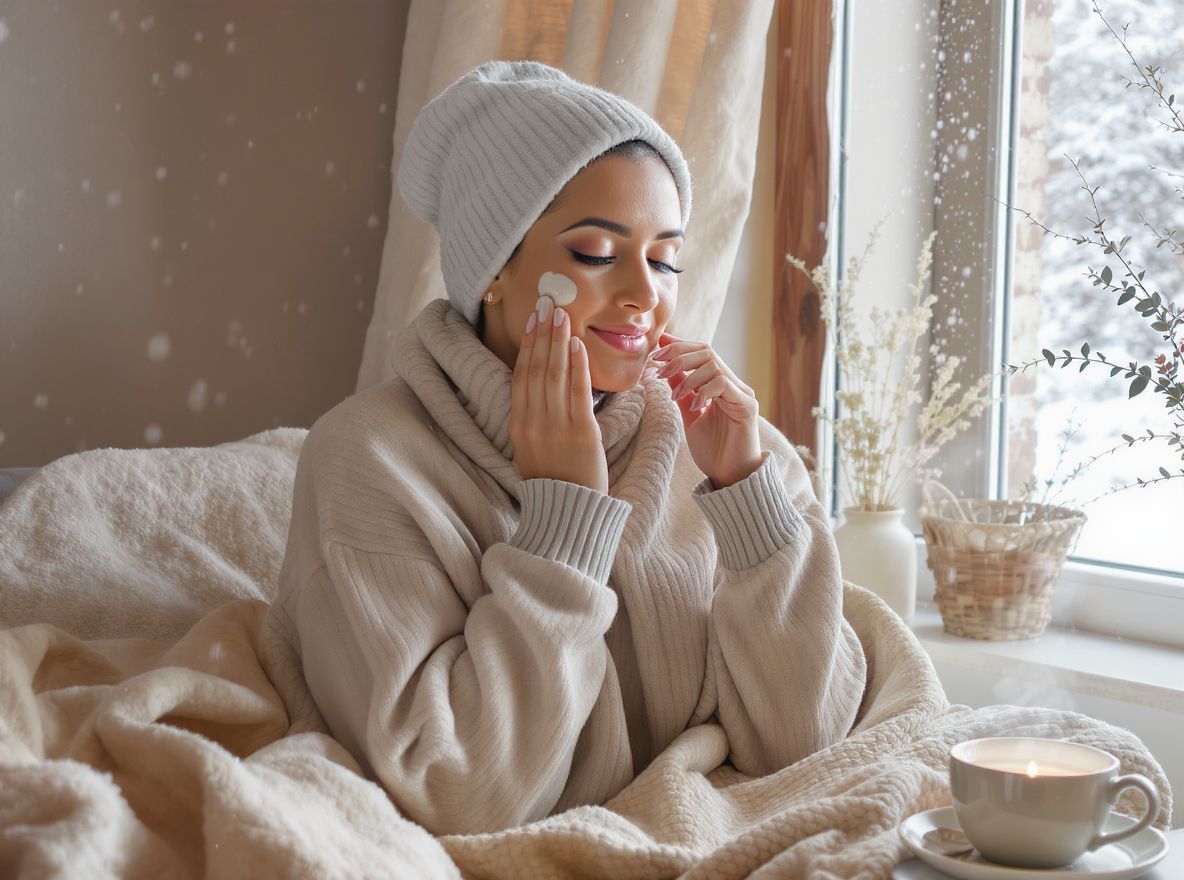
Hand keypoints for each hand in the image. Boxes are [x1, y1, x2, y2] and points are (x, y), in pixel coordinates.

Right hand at [509, 297, 608, 494]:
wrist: (569, 513)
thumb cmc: (553, 481)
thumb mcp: (530, 449)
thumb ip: (531, 419)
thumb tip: (536, 387)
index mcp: (518, 426)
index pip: (520, 376)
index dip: (526, 346)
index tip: (532, 321)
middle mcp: (533, 423)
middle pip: (536, 369)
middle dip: (542, 334)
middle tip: (548, 305)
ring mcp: (556, 427)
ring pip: (554, 375)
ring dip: (558, 342)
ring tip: (561, 315)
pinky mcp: (581, 433)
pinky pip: (578, 392)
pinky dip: (577, 366)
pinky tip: (577, 344)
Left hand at [649, 331, 763, 488]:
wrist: (731, 478)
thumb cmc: (714, 451)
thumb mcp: (690, 417)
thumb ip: (683, 393)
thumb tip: (667, 371)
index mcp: (720, 385)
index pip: (702, 353)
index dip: (680, 344)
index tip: (657, 344)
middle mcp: (733, 385)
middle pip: (707, 351)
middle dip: (678, 355)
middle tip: (657, 365)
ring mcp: (742, 394)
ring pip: (713, 365)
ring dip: (687, 376)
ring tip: (674, 396)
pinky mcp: (747, 407)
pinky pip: (723, 384)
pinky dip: (703, 390)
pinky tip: (694, 406)